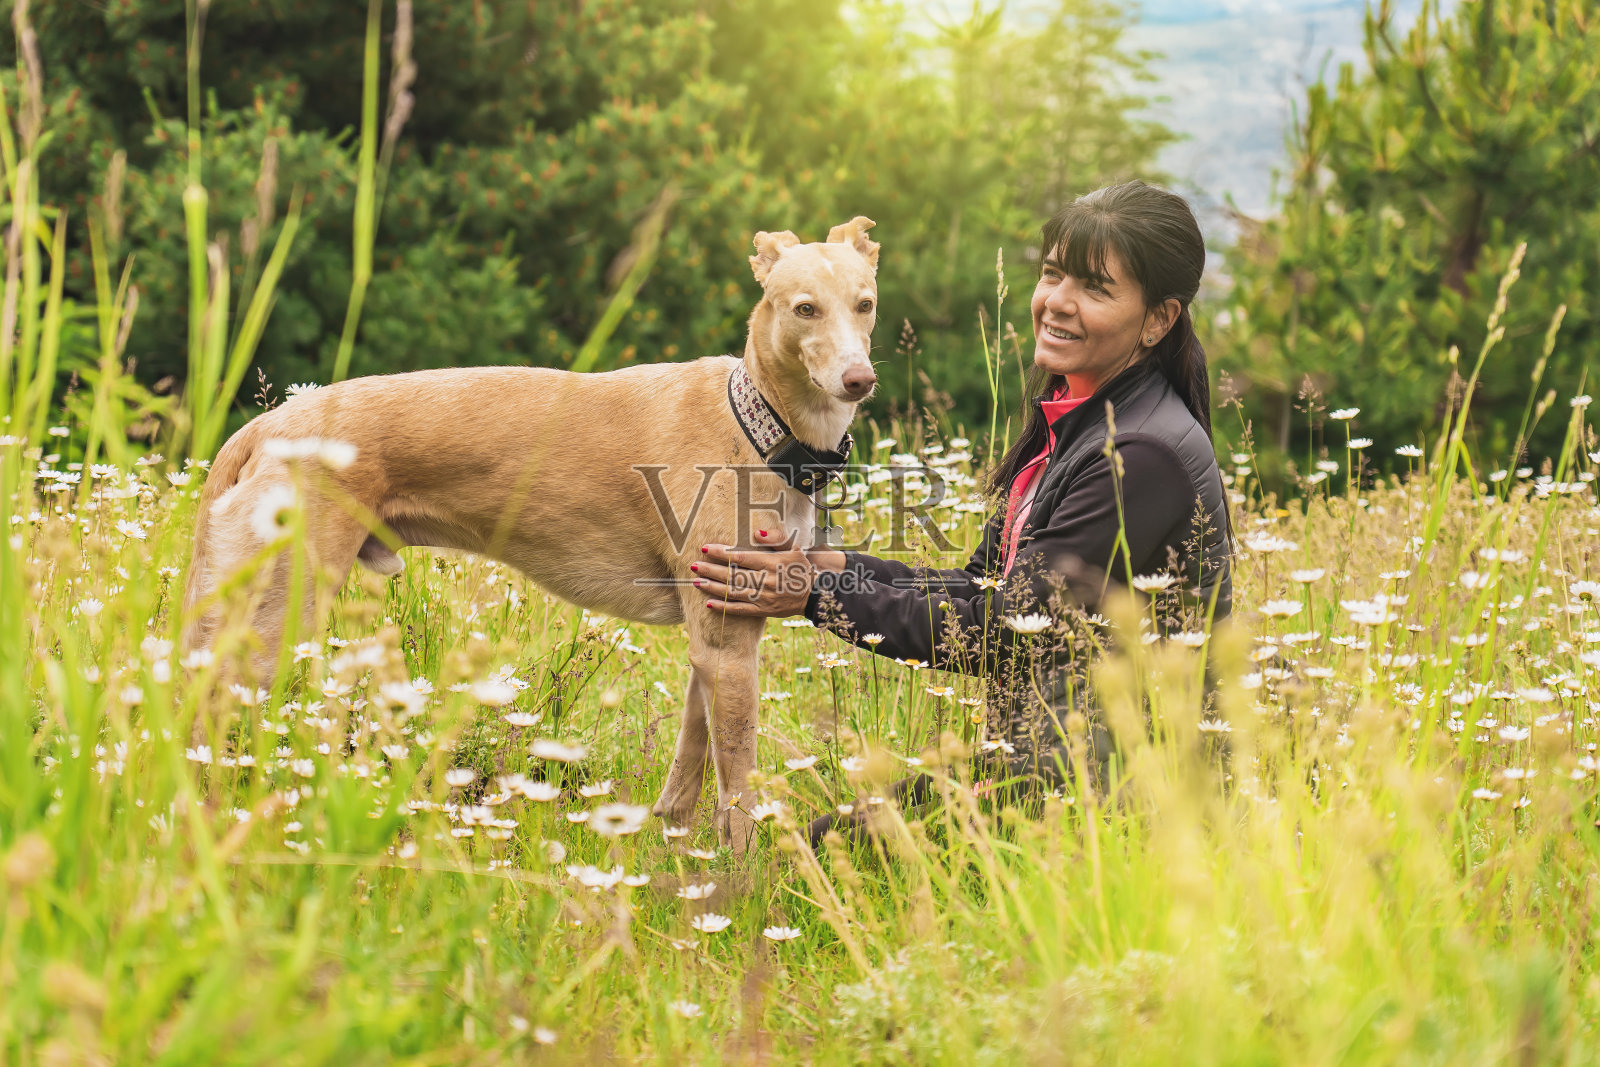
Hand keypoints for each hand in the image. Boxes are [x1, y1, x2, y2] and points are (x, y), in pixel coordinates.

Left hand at [693, 529, 816, 617]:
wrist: (815, 594)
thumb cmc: (800, 567)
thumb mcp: (793, 547)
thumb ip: (775, 538)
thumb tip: (756, 532)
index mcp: (771, 563)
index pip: (741, 557)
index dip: (722, 553)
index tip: (706, 549)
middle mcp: (766, 580)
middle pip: (733, 575)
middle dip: (711, 570)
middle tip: (694, 566)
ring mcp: (764, 598)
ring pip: (734, 592)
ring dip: (713, 588)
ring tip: (696, 582)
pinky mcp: (763, 611)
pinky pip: (741, 610)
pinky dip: (724, 607)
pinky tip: (709, 604)